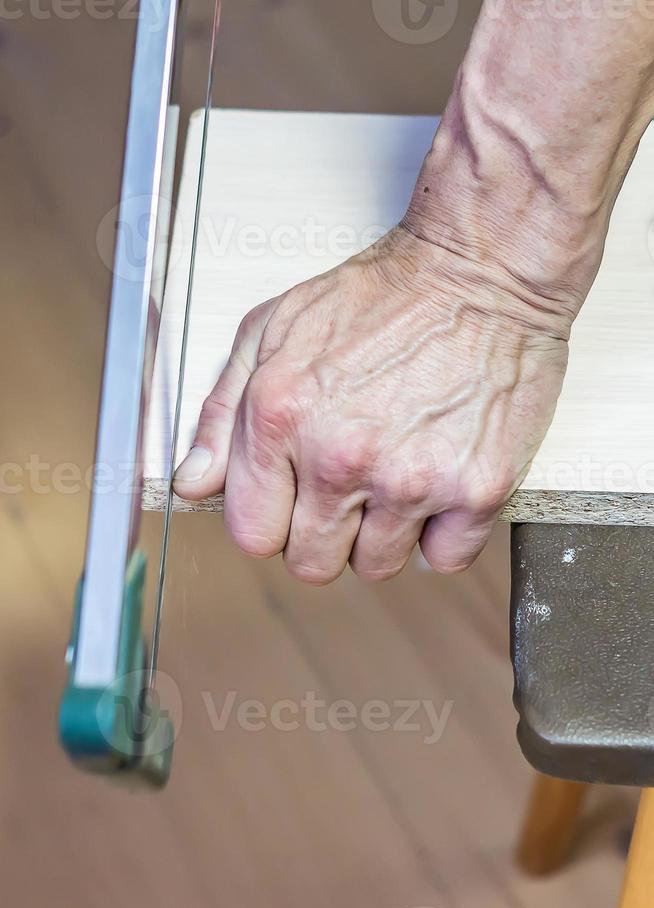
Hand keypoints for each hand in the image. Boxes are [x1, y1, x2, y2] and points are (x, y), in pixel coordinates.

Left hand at [174, 225, 573, 583]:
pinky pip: (445, 558)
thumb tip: (193, 483)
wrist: (482, 272)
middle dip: (324, 534)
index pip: (253, 534)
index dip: (272, 521)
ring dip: (383, 534)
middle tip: (348, 489)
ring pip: (377, 567)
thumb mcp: (273, 329)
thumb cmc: (378, 297)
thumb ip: (223, 412)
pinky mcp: (477, 488)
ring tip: (397, 476)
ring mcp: (412, 478)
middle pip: (313, 564)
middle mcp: (342, 457)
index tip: (294, 500)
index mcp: (281, 418)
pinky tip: (440, 486)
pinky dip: (443, 533)